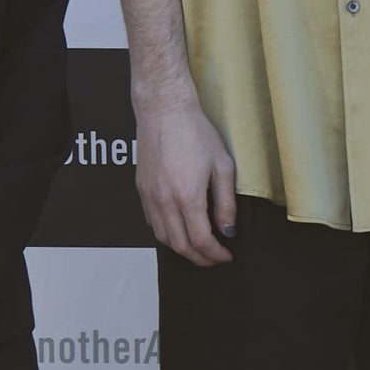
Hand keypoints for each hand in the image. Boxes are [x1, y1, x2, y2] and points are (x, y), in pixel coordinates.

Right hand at [136, 95, 238, 266]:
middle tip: (215, 258)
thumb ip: (225, 203)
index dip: (215, 255)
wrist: (164, 110)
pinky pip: (152, 222)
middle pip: (180, 246)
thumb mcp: (222, 166)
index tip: (227, 256)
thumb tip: (227, 230)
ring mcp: (149, 196)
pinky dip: (167, 233)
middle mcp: (164, 201)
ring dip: (182, 248)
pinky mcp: (141, 189)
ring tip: (200, 247)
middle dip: (200, 258)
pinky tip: (181, 228)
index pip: (200, 241)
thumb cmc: (196, 133)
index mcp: (186, 196)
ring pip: (163, 237)